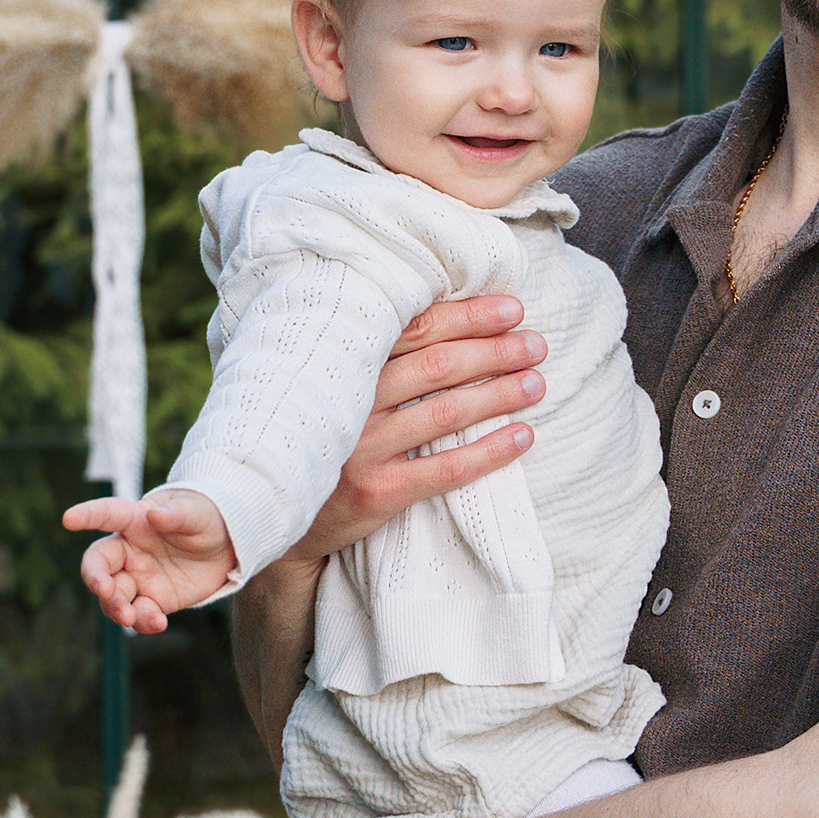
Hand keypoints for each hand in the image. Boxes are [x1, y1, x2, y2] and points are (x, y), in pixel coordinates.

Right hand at [64, 487, 234, 634]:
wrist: (227, 546)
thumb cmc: (205, 518)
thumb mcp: (197, 512)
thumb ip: (176, 515)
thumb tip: (154, 515)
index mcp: (136, 521)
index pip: (106, 514)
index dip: (87, 515)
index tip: (68, 518)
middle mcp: (130, 551)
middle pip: (98, 565)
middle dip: (95, 578)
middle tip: (104, 589)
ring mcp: (139, 577)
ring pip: (114, 596)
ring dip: (115, 608)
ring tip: (128, 616)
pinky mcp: (154, 600)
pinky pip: (140, 614)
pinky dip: (143, 622)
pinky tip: (157, 623)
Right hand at [284, 293, 547, 564]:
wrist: (281, 508)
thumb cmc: (327, 430)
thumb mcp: (337, 382)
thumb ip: (376, 351)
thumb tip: (455, 314)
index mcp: (346, 363)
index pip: (417, 328)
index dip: (469, 316)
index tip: (513, 309)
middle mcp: (351, 401)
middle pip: (438, 366)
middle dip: (495, 351)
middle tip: (536, 345)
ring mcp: (361, 448)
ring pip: (446, 413)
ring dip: (500, 394)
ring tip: (537, 383)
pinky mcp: (375, 492)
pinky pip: (445, 469)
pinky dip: (490, 452)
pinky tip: (524, 436)